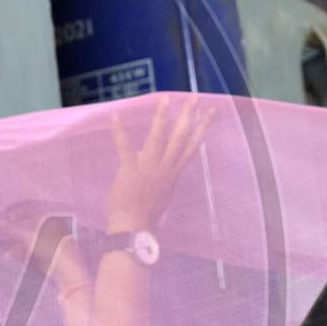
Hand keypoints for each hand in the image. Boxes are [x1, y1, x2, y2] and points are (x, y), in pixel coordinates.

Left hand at [105, 98, 212, 233]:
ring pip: (159, 138)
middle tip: (194, 97)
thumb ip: (163, 175)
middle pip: (181, 138)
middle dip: (189, 116)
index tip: (210, 111)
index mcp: (173, 173)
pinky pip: (125, 147)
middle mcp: (166, 168)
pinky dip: (120, 132)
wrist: (133, 228)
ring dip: (163, 117)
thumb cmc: (145, 213)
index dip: (202, 128)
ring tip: (165, 98)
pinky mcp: (130, 170)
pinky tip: (116, 116)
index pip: (192, 146)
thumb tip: (164, 164)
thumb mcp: (162, 192)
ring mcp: (149, 168)